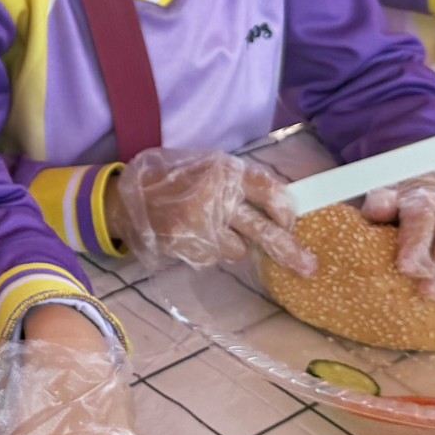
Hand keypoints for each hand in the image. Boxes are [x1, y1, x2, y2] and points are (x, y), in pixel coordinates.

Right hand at [113, 147, 310, 277]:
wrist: (126, 198)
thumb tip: (278, 209)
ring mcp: (203, 224)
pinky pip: (215, 257)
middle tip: (309, 268)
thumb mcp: (207, 167)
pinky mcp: (190, 246)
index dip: (286, 211)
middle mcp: (218, 196)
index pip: (271, 191)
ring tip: (207, 228)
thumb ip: (238, 183)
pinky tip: (191, 236)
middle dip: (289, 250)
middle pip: (265, 229)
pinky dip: (207, 251)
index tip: (291, 223)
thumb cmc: (172, 179)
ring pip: (239, 249)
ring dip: (230, 244)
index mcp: (226, 171)